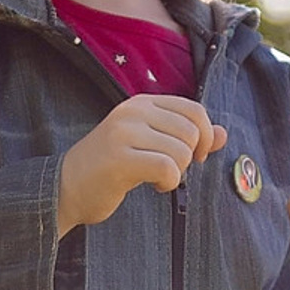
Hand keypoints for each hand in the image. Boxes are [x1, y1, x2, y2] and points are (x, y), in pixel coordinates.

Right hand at [56, 93, 226, 234]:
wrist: (66, 187)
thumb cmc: (111, 167)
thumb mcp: (151, 145)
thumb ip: (187, 137)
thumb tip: (223, 134)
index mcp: (142, 102)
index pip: (194, 110)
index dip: (204, 136)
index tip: (194, 156)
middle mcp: (133, 111)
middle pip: (191, 131)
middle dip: (188, 157)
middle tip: (168, 169)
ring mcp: (124, 132)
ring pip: (181, 151)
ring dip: (176, 173)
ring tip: (155, 177)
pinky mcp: (119, 157)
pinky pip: (167, 168)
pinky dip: (168, 183)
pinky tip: (152, 185)